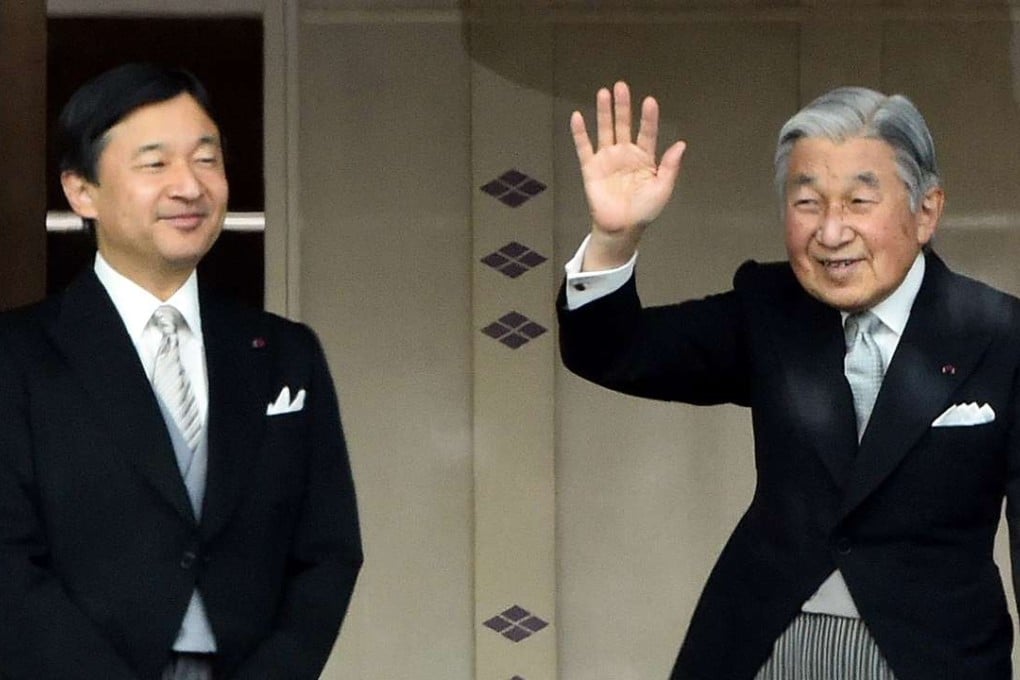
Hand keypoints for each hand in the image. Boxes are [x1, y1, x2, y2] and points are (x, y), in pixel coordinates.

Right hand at [571, 81, 685, 269]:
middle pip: (623, 124)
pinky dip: (580, 133)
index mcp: (644, 158)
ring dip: (604, 112)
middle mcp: (625, 154)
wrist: (621, 228)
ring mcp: (607, 159)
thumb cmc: (644, 210)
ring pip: (605, 130)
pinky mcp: (591, 168)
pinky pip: (584, 147)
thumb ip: (670, 167)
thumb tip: (681, 144)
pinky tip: (578, 117)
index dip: (648, 118)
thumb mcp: (663, 189)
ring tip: (603, 93)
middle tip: (621, 86)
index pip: (647, 132)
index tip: (650, 101)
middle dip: (623, 106)